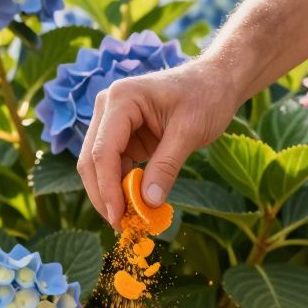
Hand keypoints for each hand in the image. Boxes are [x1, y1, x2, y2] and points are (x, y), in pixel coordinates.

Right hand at [77, 59, 240, 227]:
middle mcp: (108, 109)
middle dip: (103, 195)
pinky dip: (122, 187)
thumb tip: (149, 203)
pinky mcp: (123, 136)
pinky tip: (135, 205)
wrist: (215, 82)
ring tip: (130, 220)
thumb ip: (167, 166)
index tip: (119, 217)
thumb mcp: (190, 131)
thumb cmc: (205, 97)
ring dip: (111, 194)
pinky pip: (114, 166)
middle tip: (122, 226)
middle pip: (92, 160)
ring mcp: (113, 123)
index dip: (107, 188)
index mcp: (121, 99)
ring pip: (99, 167)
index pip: (103, 151)